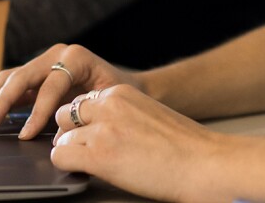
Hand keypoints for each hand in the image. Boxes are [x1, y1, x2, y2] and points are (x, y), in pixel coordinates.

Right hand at [0, 44, 141, 138]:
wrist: (129, 84)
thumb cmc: (122, 93)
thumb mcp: (107, 103)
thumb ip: (81, 116)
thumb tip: (57, 138)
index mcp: (75, 57)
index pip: (49, 86)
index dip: (37, 112)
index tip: (26, 135)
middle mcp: (57, 55)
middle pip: (21, 77)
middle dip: (1, 101)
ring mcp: (45, 62)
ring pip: (10, 77)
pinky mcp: (37, 74)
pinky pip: (12, 83)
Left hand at [51, 84, 220, 202]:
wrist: (204, 163)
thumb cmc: (186, 147)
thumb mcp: (150, 115)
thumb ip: (123, 115)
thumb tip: (103, 130)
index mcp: (122, 92)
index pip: (83, 101)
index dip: (84, 123)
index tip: (92, 137)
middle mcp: (109, 105)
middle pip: (65, 114)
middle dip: (71, 134)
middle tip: (86, 152)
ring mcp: (102, 129)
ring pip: (60, 137)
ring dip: (71, 152)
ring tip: (91, 165)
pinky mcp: (99, 155)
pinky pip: (60, 156)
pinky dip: (67, 165)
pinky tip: (86, 171)